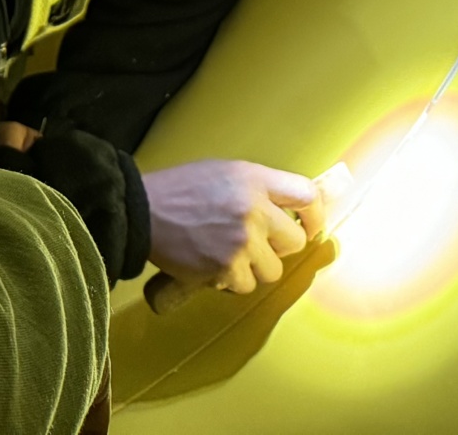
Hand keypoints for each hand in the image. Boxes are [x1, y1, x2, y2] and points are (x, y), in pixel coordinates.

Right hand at [142, 159, 322, 295]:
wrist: (142, 210)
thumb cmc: (180, 189)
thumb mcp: (223, 172)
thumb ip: (257, 188)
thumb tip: (289, 211)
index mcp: (254, 179)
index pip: (307, 195)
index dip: (315, 214)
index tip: (309, 226)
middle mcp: (254, 209)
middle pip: (294, 241)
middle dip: (277, 246)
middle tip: (255, 244)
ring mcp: (242, 241)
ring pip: (272, 270)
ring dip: (253, 267)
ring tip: (226, 254)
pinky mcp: (227, 268)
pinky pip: (246, 285)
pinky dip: (230, 280)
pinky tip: (211, 264)